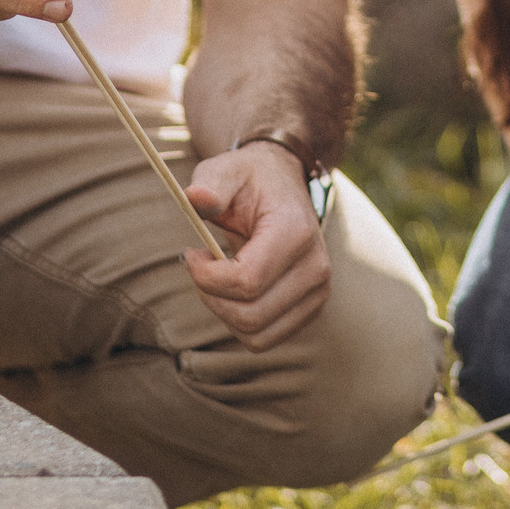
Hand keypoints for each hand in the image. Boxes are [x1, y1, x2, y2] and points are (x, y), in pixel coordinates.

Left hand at [182, 143, 331, 351]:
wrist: (284, 184)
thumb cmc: (250, 179)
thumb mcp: (227, 170)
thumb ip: (210, 184)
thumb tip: (196, 198)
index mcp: (296, 232)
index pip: (247, 281)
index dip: (206, 277)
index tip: (192, 252)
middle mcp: (315, 267)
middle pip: (250, 315)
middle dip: (211, 297)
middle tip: (200, 266)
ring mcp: (318, 292)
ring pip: (257, 335)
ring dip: (224, 312)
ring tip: (217, 278)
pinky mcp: (311, 308)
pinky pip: (265, 338)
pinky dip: (240, 322)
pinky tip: (234, 290)